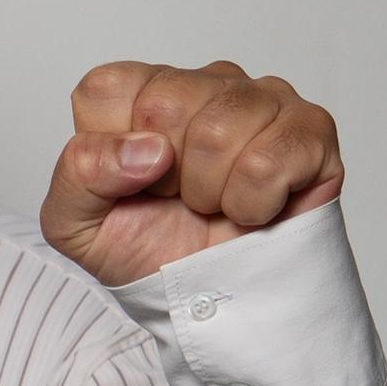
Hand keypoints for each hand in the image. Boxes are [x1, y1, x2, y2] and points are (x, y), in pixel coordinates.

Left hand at [41, 60, 343, 287]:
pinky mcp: (311, 129)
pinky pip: (268, 161)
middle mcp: (204, 83)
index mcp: (141, 93)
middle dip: (164, 176)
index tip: (129, 181)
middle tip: (177, 197)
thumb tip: (147, 150)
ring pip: (219, 131)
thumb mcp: (75, 223)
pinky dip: (251, 204)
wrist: (210, 303)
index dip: (110, 150)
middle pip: (164, 104)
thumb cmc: (146, 249)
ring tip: (215, 202)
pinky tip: (253, 207)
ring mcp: (263, 99)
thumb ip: (79, 174)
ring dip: (209, 192)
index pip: (106, 87)